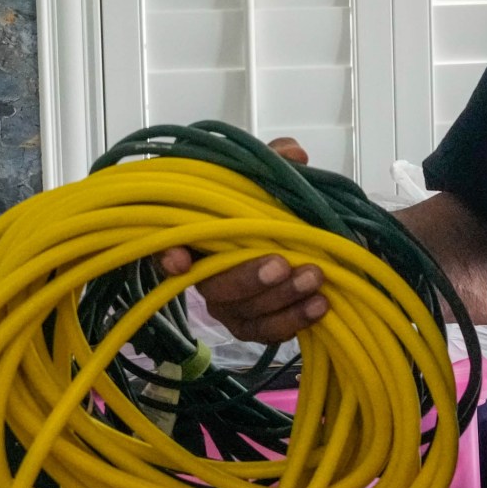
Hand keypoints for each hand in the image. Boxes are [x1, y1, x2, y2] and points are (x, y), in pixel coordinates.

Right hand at [155, 137, 329, 342]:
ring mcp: (226, 305)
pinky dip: (294, 320)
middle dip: (248, 278)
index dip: (168, 256)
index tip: (180, 261)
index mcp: (197, 234)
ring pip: (243, 313)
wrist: (296, 240)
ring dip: (280, 298)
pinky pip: (266, 332)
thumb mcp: (269, 176)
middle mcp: (203, 274)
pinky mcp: (251, 325)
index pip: (167, 246)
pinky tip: (320, 304)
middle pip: (214, 287)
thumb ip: (276, 161)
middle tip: (282, 262)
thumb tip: (293, 155)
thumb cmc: (266, 204)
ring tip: (315, 278)